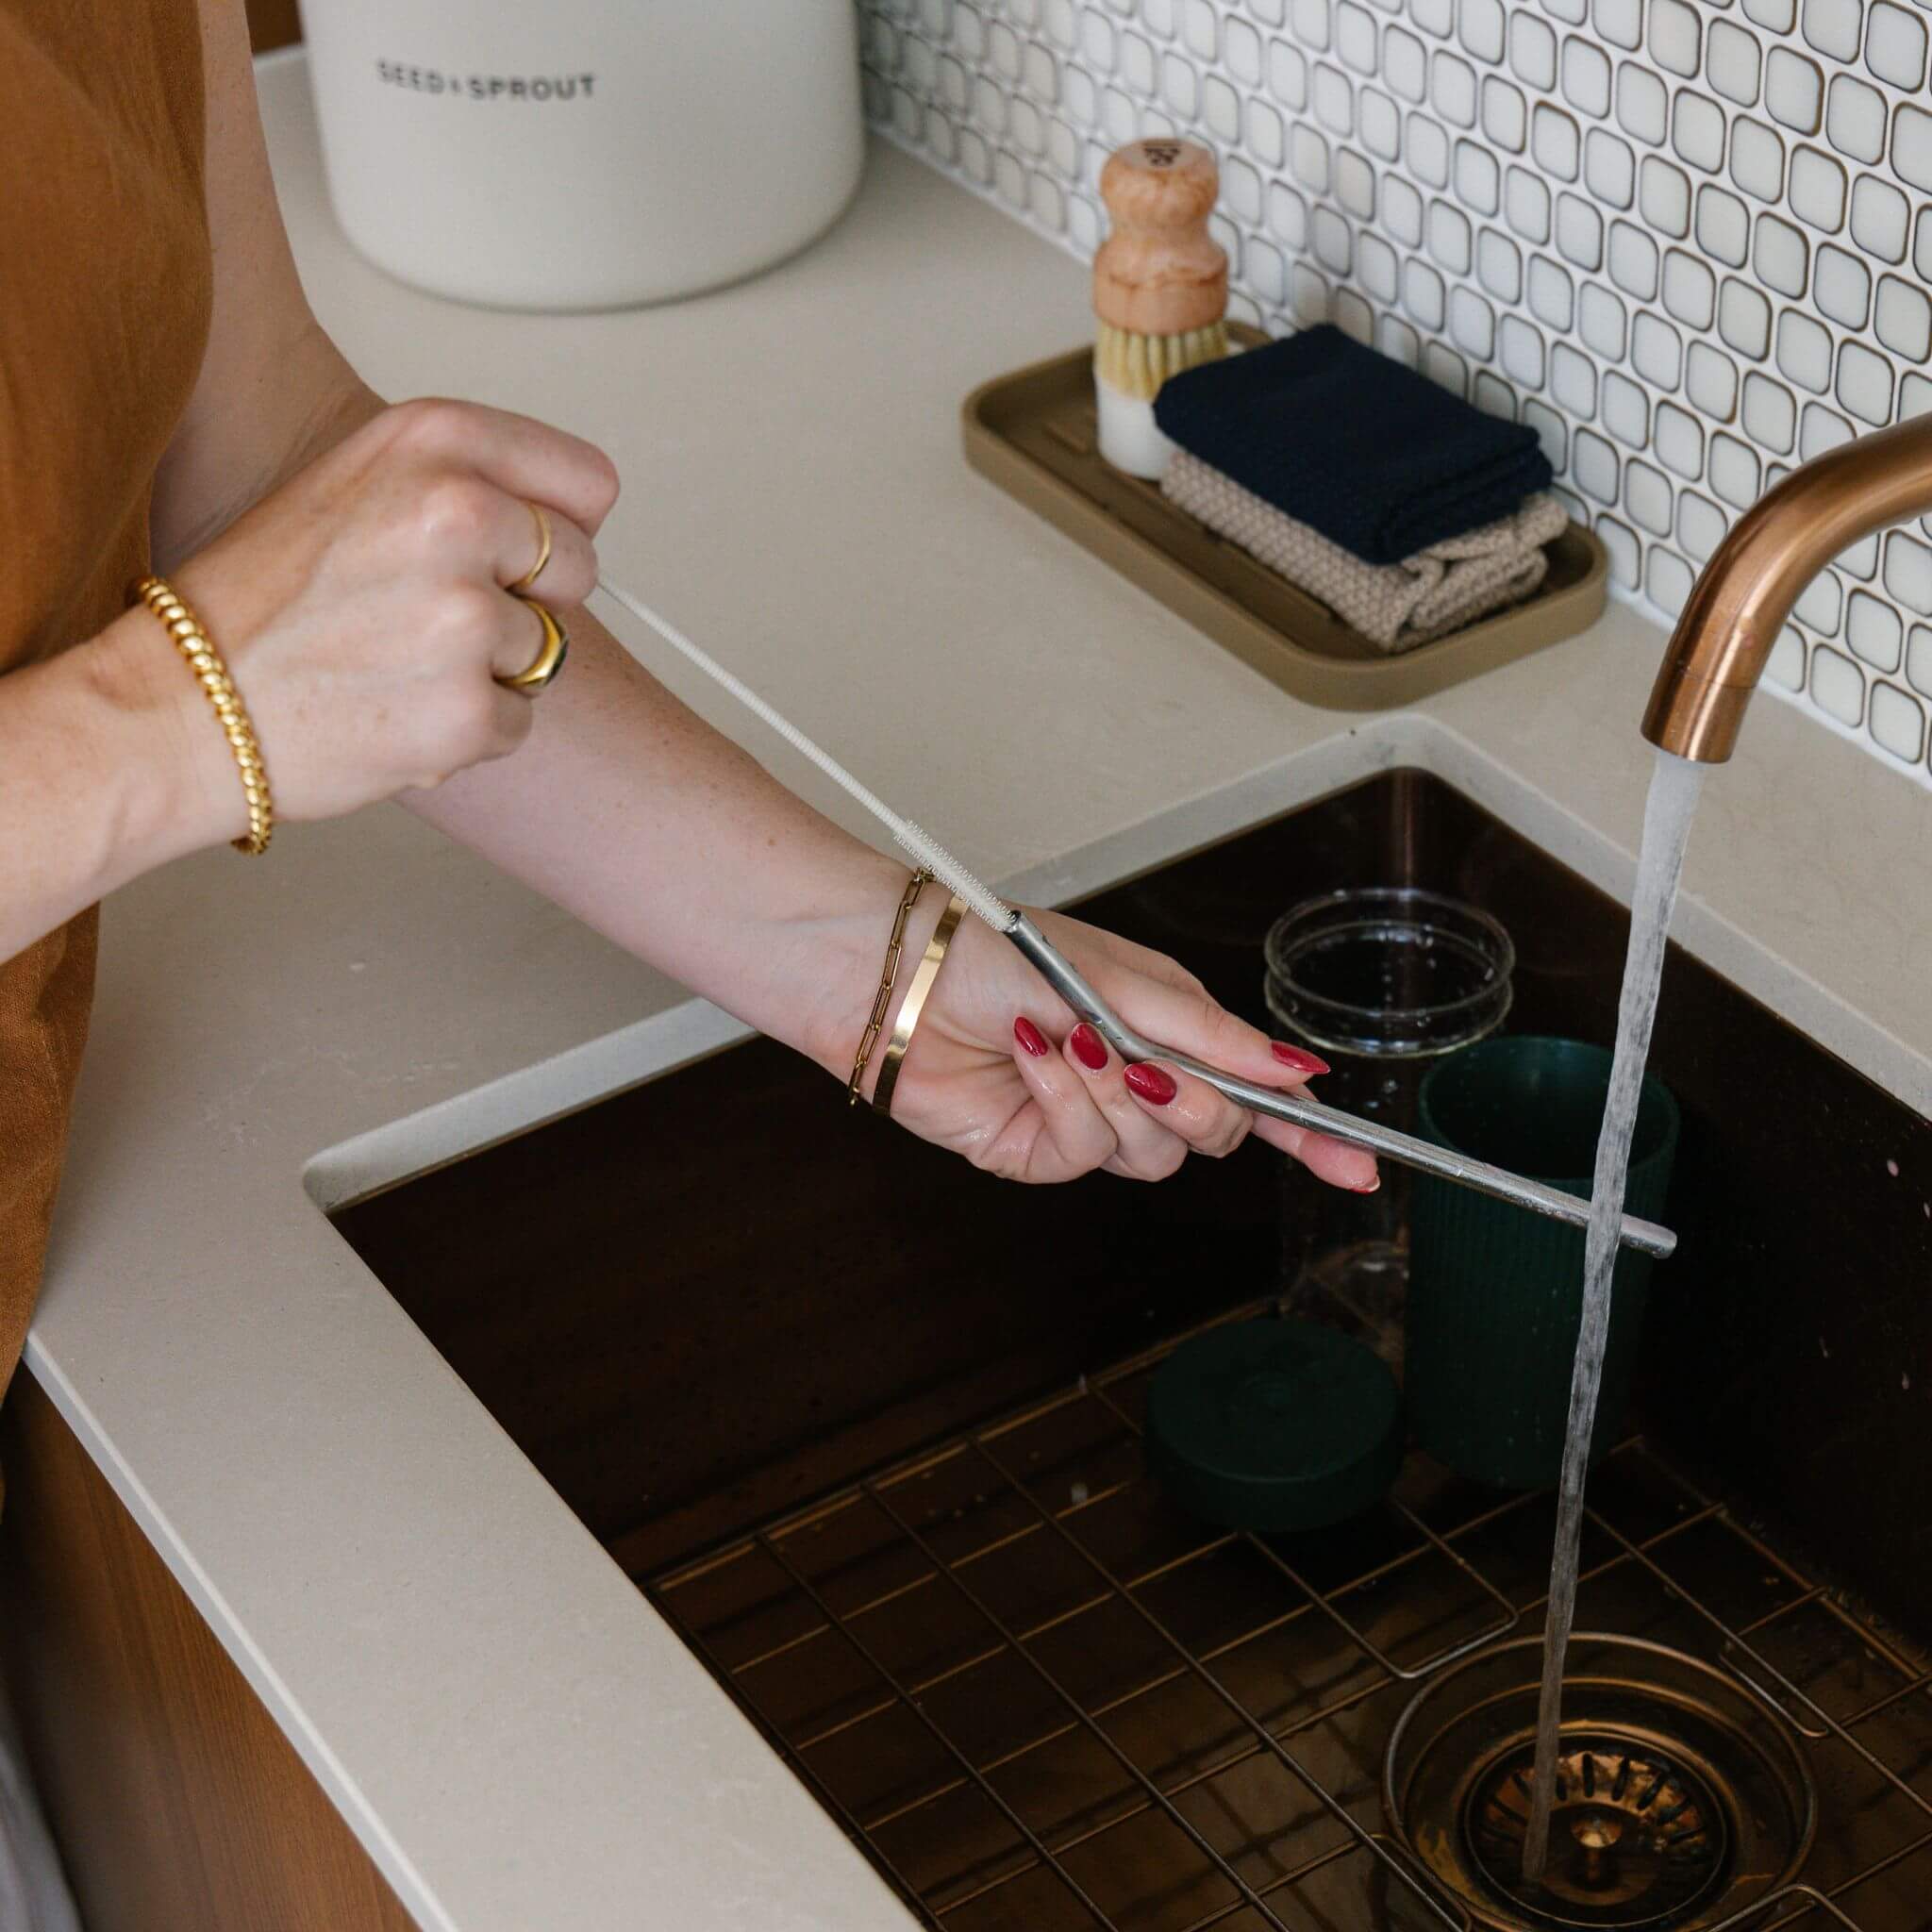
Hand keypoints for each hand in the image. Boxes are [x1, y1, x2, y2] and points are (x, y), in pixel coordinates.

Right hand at [102, 398, 618, 845]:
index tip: (518, 551)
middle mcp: (458, 513)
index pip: (589, 483)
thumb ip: (462, 482)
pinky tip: (395, 709)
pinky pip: (519, 721)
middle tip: (433, 615)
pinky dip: (470, 730)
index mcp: (435, 440)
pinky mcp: (468, 708)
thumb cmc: (258, 602)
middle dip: (528, 600)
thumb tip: (561, 518)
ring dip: (488, 670)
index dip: (558, 527)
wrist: (179, 705)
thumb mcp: (356, 482)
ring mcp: (466, 615)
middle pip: (580, 569)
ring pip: (548, 652)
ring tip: (396, 662)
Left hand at [877, 903, 1379, 1189]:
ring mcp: (1085, 1118)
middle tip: (1152, 1067)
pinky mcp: (1033, 1150)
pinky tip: (1032, 1055)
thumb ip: (1213, 1034)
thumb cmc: (1001, 948)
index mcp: (1167, 1028)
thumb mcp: (1125, 979)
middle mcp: (1134, 1078)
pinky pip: (1083, 1154)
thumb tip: (1299, 1072)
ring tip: (1073, 1043)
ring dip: (1116, 1098)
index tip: (1360, 1163)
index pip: (1255, 1094)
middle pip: (1214, 1133)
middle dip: (1193, 1104)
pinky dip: (1064, 1101)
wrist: (903, 967)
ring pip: (1152, 1154)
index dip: (1307, 1134)